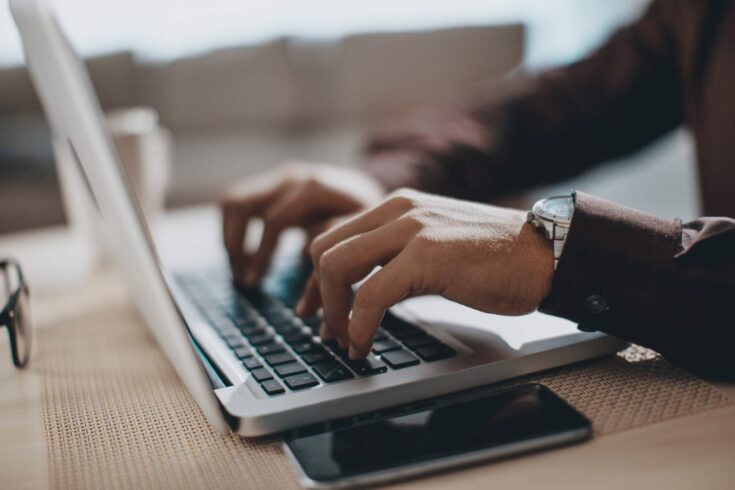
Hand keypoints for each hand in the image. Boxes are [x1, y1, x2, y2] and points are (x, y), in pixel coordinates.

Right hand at [221, 163, 384, 285]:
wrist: (369, 193)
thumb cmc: (369, 223)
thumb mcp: (362, 244)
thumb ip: (335, 268)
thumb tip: (305, 310)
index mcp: (319, 189)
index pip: (279, 221)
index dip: (264, 256)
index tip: (257, 286)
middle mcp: (295, 178)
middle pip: (246, 206)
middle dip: (239, 247)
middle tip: (244, 281)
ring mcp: (279, 177)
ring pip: (233, 202)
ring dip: (230, 239)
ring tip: (240, 273)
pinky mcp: (270, 183)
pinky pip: (234, 202)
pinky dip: (231, 230)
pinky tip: (243, 258)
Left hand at [297, 189, 554, 357]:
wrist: (544, 254)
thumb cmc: (495, 258)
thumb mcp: (435, 244)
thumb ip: (398, 254)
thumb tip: (364, 289)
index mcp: (397, 206)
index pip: (333, 236)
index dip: (315, 278)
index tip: (312, 309)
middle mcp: (397, 210)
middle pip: (323, 248)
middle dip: (316, 295)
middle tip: (325, 330)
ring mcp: (411, 230)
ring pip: (337, 266)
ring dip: (332, 312)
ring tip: (343, 341)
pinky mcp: (426, 256)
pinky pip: (370, 294)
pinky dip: (358, 325)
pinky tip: (363, 345)